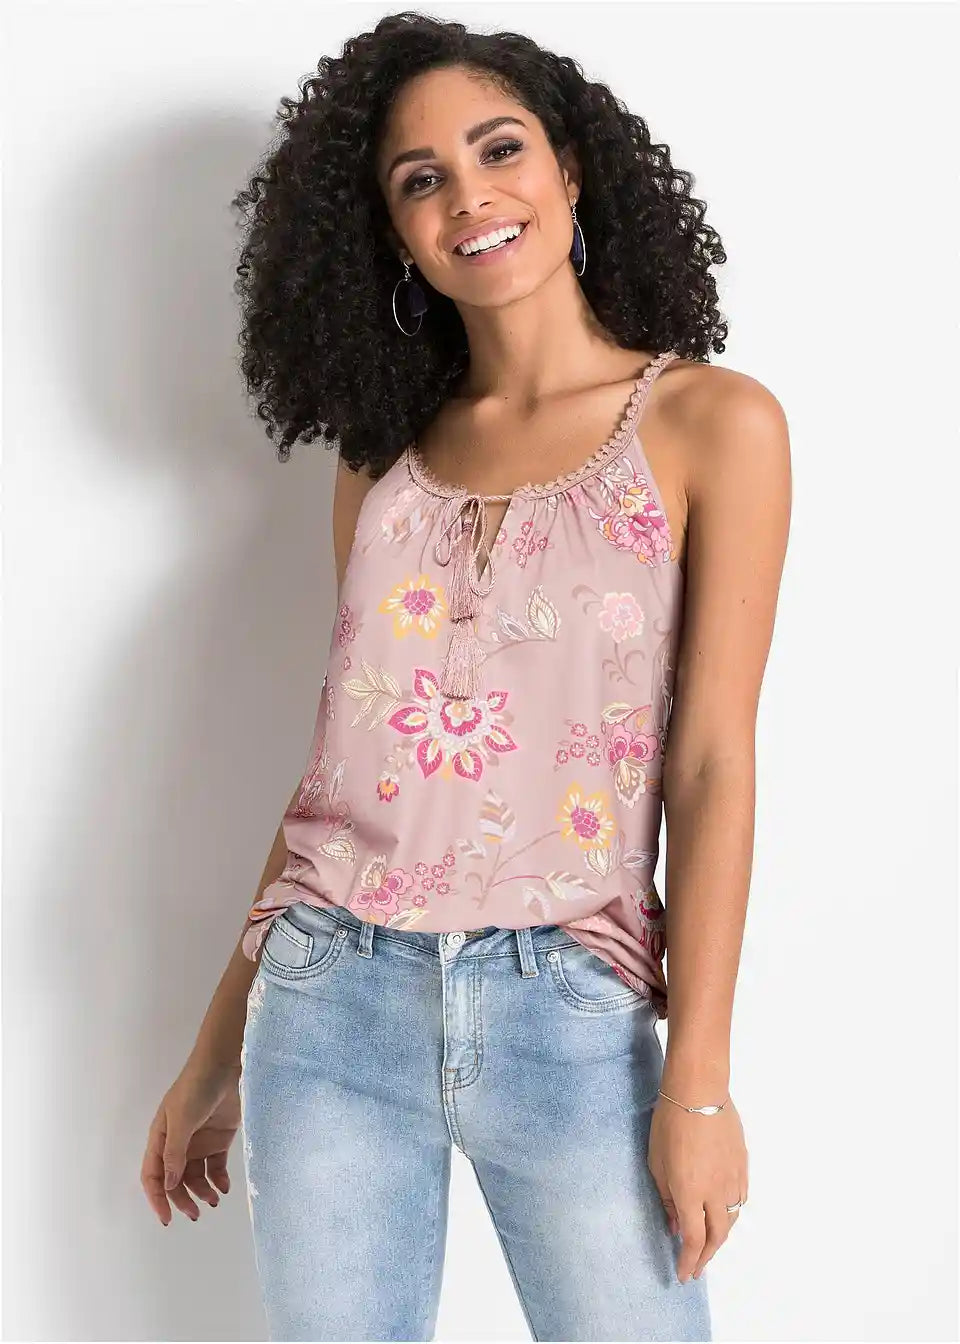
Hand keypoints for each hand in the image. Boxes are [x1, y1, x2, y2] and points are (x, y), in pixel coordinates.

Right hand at [141, 1060, 242, 1225]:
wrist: (225, 1066)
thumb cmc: (196, 1089)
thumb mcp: (180, 1121)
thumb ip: (174, 1153)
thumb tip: (167, 1185)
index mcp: (161, 1138)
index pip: (153, 1175)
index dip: (157, 1198)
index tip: (167, 1218)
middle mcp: (178, 1144)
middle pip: (175, 1180)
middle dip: (183, 1199)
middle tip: (195, 1214)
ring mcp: (199, 1142)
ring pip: (196, 1177)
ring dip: (202, 1191)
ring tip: (214, 1200)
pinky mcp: (219, 1139)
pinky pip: (215, 1167)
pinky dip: (218, 1179)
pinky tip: (223, 1187)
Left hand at [647, 1091, 747, 1282]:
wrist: (699, 1090)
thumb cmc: (669, 1122)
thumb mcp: (657, 1163)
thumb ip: (667, 1199)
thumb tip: (675, 1225)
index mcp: (691, 1193)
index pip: (693, 1240)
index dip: (689, 1261)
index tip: (683, 1274)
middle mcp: (716, 1191)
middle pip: (717, 1236)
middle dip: (706, 1256)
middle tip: (697, 1267)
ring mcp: (733, 1177)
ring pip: (733, 1219)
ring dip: (721, 1236)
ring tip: (710, 1243)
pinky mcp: (743, 1163)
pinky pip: (741, 1198)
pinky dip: (733, 1212)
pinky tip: (725, 1213)